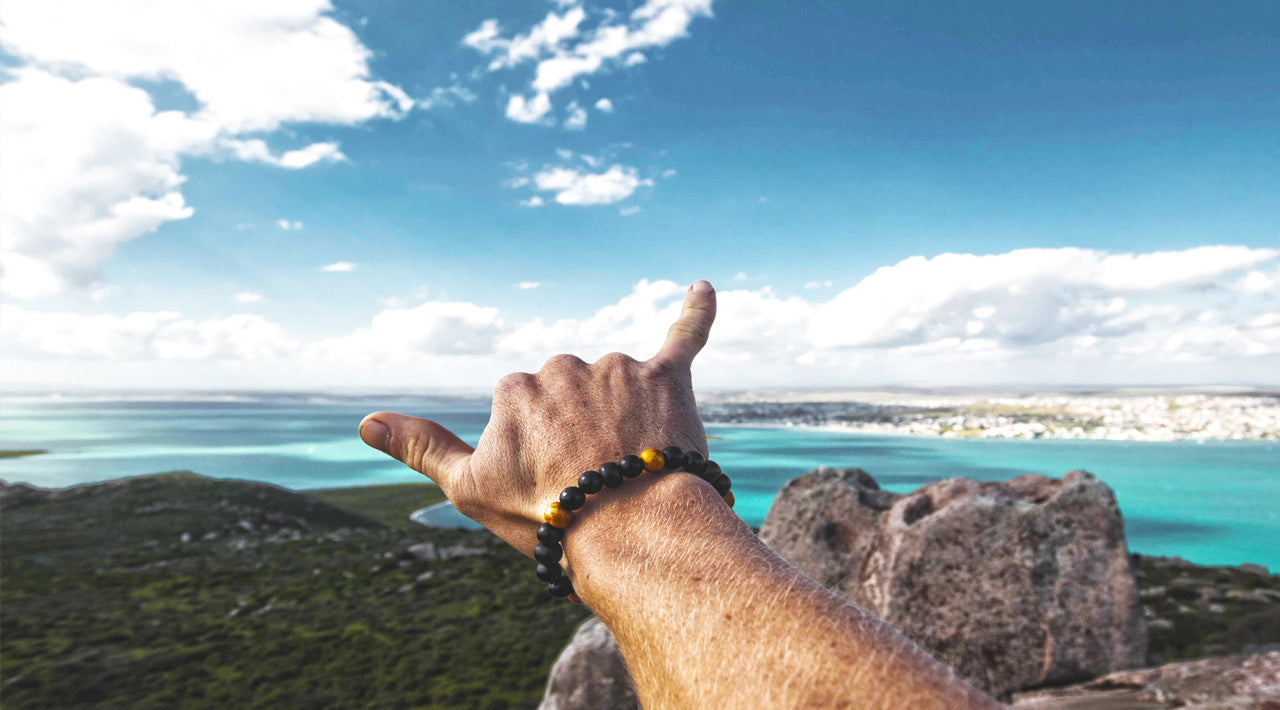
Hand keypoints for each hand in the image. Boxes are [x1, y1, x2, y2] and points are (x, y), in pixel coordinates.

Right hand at [358, 280, 716, 555]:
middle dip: (580, 433)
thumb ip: (421, 447)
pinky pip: (684, 336)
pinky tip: (704, 289)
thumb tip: (366, 421)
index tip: (552, 487)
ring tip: (630, 471)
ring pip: (616, 386)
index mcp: (516, 387)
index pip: (526, 414)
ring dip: (623, 419)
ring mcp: (617, 369)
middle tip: (593, 482)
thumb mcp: (469, 490)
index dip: (540, 457)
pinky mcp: (667, 376)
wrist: (630, 532)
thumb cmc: (547, 517)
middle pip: (571, 396)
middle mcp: (564, 365)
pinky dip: (695, 313)